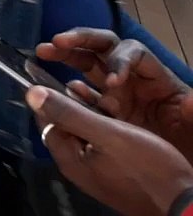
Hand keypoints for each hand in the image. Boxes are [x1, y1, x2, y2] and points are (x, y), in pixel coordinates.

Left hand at [27, 86, 192, 215]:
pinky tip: (120, 119)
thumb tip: (31, 93)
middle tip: (89, 89)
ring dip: (92, 116)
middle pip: (65, 128)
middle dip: (74, 106)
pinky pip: (102, 145)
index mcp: (69, 159)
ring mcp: (96, 171)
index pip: (46, 122)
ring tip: (107, 101)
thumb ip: (69, 114)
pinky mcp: (114, 172)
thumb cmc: (147, 167)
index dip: (51, 100)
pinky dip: (106, 128)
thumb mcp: (107, 134)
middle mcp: (77, 167)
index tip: (65, 80)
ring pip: (85, 134)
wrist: (182, 201)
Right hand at [36, 29, 192, 159]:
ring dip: (66, 57)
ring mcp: (118, 95)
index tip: (111, 83)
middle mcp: (133, 79)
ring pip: (89, 66)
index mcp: (155, 77)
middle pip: (103, 48)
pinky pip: (86, 97)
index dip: (118, 61)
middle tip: (55, 44)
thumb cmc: (190, 145)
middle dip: (79, 42)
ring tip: (43, 55)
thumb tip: (191, 101)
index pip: (132, 53)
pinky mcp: (107, 114)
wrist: (180, 180)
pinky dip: (72, 92)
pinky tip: (60, 93)